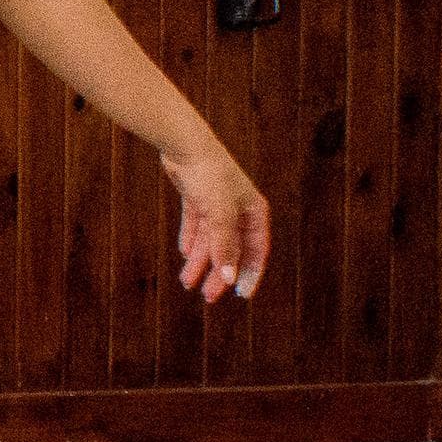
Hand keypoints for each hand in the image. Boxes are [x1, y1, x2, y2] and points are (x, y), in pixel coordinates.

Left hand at [164, 139, 271, 301]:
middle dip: (220, 273)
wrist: (184, 145)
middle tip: (208, 296)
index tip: (242, 295)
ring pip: (211, 241)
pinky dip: (192, 240)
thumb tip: (228, 278)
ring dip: (200, 262)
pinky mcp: (198, 197)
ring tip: (187, 281)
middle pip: (232, 249)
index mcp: (254, 213)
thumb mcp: (219, 215)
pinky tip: (185, 255)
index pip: (256, 251)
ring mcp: (218, 203)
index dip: (250, 273)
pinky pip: (197, 226)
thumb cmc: (209, 177)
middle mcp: (239, 210)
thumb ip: (224, 247)